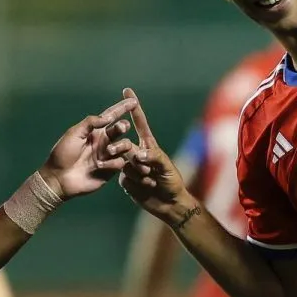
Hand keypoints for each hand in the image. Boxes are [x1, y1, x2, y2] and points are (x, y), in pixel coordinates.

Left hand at [38, 97, 137, 198]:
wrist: (59, 178)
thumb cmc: (63, 154)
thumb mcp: (74, 133)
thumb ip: (90, 122)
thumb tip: (108, 117)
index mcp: (94, 131)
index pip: (111, 116)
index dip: (122, 108)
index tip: (134, 101)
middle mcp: (103, 141)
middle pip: (121, 129)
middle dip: (123, 126)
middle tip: (121, 127)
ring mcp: (107, 155)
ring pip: (125, 145)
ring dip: (120, 146)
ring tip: (109, 151)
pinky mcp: (110, 170)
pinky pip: (120, 163)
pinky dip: (112, 163)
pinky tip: (99, 166)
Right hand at [116, 89, 190, 221]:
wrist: (169, 204)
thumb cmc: (173, 182)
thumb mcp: (167, 167)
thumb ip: (153, 158)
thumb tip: (137, 154)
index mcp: (148, 145)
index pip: (139, 123)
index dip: (133, 108)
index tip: (127, 91)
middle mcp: (137, 153)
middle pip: (124, 144)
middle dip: (124, 150)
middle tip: (134, 161)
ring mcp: (130, 166)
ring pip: (123, 163)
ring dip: (138, 173)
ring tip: (151, 181)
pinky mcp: (125, 179)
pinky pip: (123, 177)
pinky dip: (134, 183)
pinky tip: (145, 188)